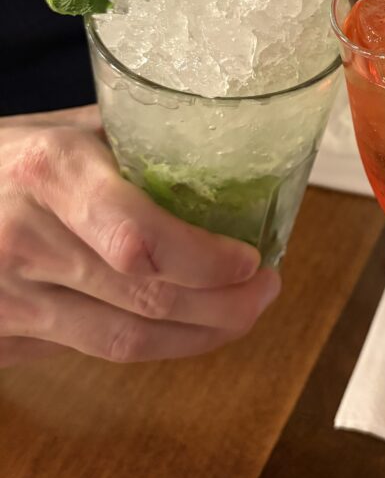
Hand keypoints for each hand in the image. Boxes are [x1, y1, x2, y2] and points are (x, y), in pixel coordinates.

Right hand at [0, 106, 280, 365]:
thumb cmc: (5, 158)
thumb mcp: (61, 126)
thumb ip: (134, 143)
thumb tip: (227, 155)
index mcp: (49, 170)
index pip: (138, 237)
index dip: (204, 261)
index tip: (251, 259)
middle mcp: (25, 238)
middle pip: (144, 298)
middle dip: (223, 307)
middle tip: (265, 291)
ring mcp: (8, 298)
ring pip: (124, 341)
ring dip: (199, 337)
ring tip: (242, 314)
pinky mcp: (5, 338)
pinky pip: (94, 351)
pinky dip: (154, 344)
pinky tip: (187, 325)